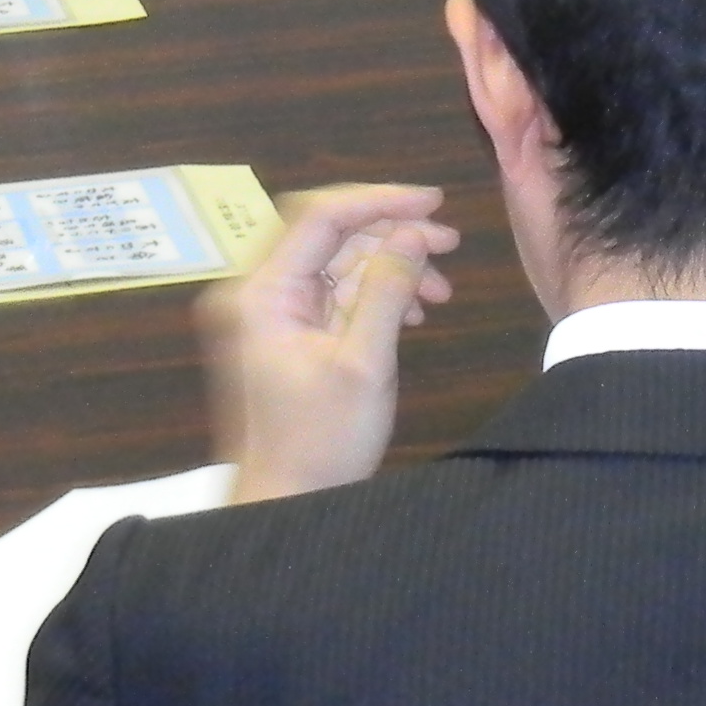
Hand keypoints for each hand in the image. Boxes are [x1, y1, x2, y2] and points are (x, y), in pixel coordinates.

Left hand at [199, 183, 455, 504]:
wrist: (284, 505)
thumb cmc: (322, 443)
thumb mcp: (365, 364)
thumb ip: (389, 289)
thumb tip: (415, 233)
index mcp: (262, 292)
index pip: (320, 216)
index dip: (381, 201)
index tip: (435, 202)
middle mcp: (256, 292)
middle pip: (327, 234)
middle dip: (391, 233)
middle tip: (449, 244)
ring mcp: (269, 313)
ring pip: (335, 262)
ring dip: (389, 266)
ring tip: (441, 291)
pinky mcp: (284, 334)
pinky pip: (331, 293)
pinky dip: (373, 293)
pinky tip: (415, 311)